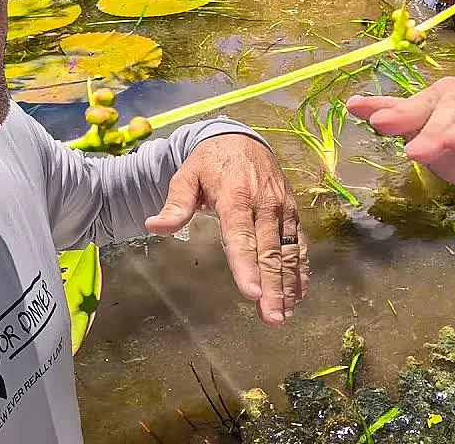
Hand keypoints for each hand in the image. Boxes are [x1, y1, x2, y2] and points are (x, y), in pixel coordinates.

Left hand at [145, 133, 307, 324]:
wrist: (241, 138)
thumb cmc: (210, 162)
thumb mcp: (186, 176)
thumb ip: (175, 204)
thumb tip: (154, 225)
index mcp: (235, 196)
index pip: (241, 236)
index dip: (246, 265)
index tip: (251, 292)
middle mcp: (263, 204)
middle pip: (268, 250)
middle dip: (272, 286)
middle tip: (272, 317)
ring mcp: (281, 209)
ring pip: (287, 251)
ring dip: (287, 284)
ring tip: (285, 314)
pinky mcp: (292, 213)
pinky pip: (298, 244)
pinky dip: (300, 270)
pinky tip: (298, 295)